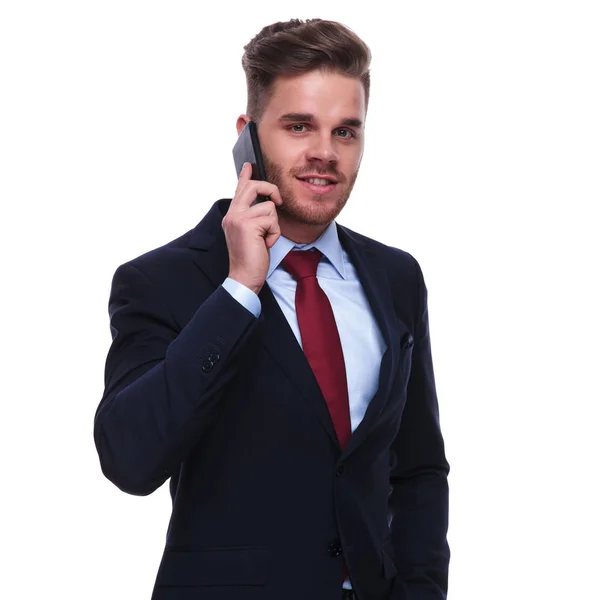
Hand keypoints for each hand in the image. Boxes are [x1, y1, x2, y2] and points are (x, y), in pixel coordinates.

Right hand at [222, 162, 282, 294]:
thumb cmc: (251, 259)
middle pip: (253, 187)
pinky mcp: (247, 224)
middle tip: (278, 200)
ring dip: (273, 225)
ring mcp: (238, 218)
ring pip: (269, 206)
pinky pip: (272, 219)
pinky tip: (265, 244)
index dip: (245, 176)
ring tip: (264, 239)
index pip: (240, 189)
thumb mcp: (251, 234)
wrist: (243, 277)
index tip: (249, 165)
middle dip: (270, 190)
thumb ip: (253, 217)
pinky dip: (274, 233)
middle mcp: (232, 214)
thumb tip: (267, 204)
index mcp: (232, 216)